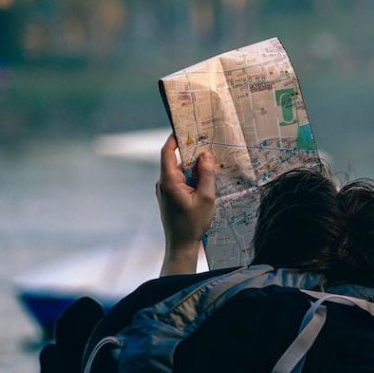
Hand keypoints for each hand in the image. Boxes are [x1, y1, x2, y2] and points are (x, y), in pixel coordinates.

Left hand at [156, 134, 214, 272]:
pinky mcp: (168, 196)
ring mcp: (164, 190)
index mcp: (169, 181)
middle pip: (176, 161)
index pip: (167, 152)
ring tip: (211, 170)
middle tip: (208, 148)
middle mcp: (163, 183)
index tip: (184, 127)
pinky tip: (204, 184)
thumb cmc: (193, 223)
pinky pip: (179, 180)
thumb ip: (206, 174)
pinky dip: (191, 179)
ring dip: (194, 170)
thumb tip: (206, 155)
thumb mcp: (206, 198)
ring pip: (180, 172)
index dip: (174, 138)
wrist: (180, 245)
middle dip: (192, 154)